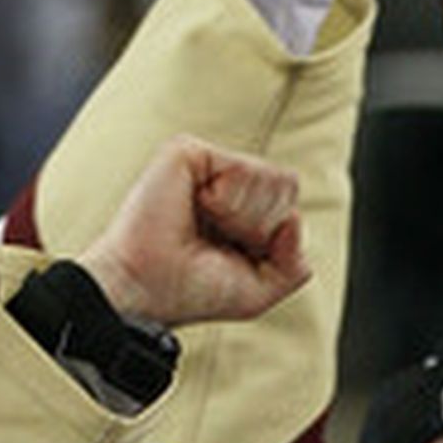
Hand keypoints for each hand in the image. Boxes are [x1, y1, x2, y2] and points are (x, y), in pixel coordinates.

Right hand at [76, 137, 309, 326]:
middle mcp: (224, 179)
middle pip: (289, 186)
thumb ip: (296, 264)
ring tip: (205, 225)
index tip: (233, 254)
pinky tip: (196, 207)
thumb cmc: (193, 291)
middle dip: (263, 227)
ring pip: (273, 178)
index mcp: (242, 206)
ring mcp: (206, 163)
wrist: (147, 290)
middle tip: (217, 240)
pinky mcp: (186, 151)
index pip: (290, 202)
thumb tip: (294, 219)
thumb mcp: (262, 290)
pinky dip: (228, 201)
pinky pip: (242, 169)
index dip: (274, 238)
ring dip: (246, 217)